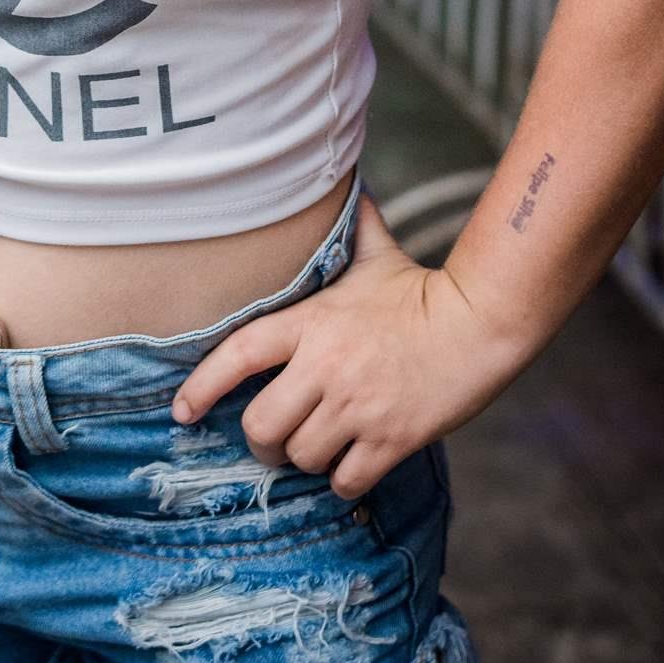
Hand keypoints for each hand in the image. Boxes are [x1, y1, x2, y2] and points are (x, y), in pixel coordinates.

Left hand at [170, 190, 515, 498]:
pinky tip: (353, 463)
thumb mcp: (377, 252)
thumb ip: (351, 225)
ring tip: (321, 443)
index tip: (182, 411)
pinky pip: (344, 481)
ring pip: (302, 457)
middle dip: (262, 441)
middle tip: (274, 438)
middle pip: (261, 426)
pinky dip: (343, 480)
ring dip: (307, 459)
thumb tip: (344, 181)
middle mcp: (327, 367)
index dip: (202, 385)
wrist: (481, 323)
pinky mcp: (391, 439)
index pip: (239, 354)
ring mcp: (358, 407)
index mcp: (312, 323)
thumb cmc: (422, 289)